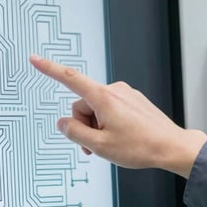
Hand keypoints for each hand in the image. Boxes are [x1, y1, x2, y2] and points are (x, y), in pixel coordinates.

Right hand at [30, 55, 206, 177]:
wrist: (171, 147)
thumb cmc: (140, 147)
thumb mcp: (99, 145)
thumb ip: (75, 133)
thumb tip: (63, 123)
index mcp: (103, 97)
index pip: (70, 78)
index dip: (49, 69)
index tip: (35, 60)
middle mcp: (115, 90)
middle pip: (83, 105)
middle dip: (84, 125)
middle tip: (95, 147)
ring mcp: (126, 95)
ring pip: (98, 110)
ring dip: (97, 127)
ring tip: (111, 145)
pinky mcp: (134, 101)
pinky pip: (112, 110)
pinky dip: (110, 124)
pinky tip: (122, 139)